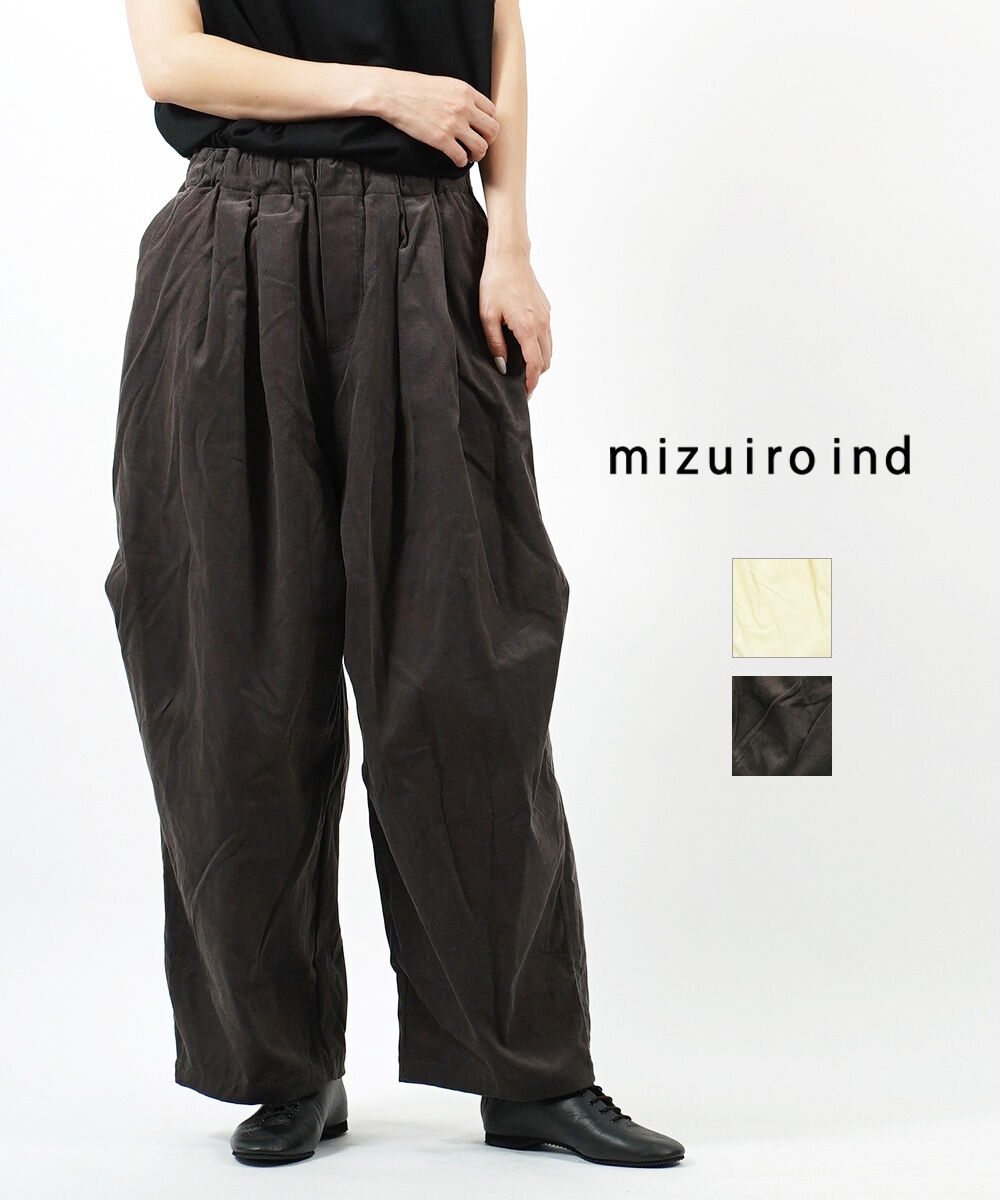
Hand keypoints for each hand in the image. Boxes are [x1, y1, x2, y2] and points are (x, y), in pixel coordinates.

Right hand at [377, 70, 499, 167]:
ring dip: (477, 155)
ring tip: (469, 156)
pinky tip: (456, 160)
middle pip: (492, 130)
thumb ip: (460, 97)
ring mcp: (453, 124)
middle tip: (479, 145)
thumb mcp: (444, 84)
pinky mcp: (441, 140)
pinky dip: (461, 162)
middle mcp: (464, 107)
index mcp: (466, 91)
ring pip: (481, 147)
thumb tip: (471, 111)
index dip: (488, 124)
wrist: (392, 93)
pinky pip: (461, 157)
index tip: (481, 130)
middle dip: (488, 141)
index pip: (492, 112)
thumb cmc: (413, 88)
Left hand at [479, 249, 551, 397]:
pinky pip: (548, 335)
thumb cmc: (495, 282)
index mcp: (527, 327)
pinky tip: (527, 347)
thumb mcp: (487, 315)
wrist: (509, 257)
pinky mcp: (545, 309)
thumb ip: (495, 343)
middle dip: (536, 375)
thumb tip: (502, 365)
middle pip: (546, 360)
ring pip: (549, 348)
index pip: (535, 364)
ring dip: (540, 361)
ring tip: (525, 368)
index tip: (525, 393)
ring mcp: (546, 316)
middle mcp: (541, 323)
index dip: (531, 382)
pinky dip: (541, 347)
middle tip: (522, 384)